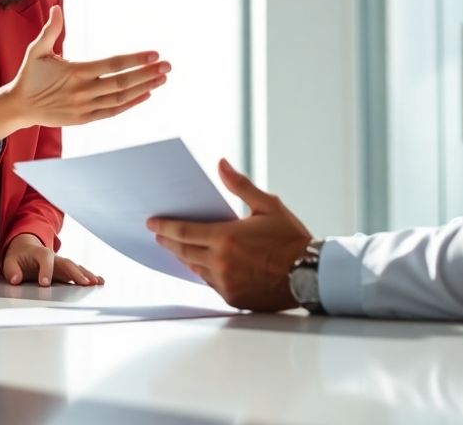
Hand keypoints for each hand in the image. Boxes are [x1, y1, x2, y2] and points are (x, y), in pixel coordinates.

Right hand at [0, 6, 169, 142]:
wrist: (19, 106)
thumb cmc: (30, 75)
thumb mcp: (37, 50)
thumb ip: (51, 30)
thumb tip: (58, 8)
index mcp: (75, 72)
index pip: (112, 65)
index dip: (134, 60)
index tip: (153, 54)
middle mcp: (82, 91)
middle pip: (122, 83)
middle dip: (147, 73)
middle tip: (167, 66)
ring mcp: (84, 107)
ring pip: (120, 99)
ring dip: (143, 88)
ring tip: (161, 78)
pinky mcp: (84, 119)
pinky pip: (112, 112)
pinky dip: (130, 104)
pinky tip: (146, 94)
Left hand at [1, 233, 104, 286]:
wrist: (25, 247)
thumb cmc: (18, 256)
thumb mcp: (10, 261)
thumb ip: (12, 270)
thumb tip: (15, 280)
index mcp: (40, 252)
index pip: (45, 259)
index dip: (45, 270)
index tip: (44, 284)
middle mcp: (54, 257)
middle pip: (67, 263)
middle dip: (76, 273)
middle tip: (84, 283)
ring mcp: (61, 263)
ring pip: (75, 267)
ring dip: (86, 274)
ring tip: (96, 283)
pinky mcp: (65, 270)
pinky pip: (78, 272)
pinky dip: (88, 275)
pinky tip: (99, 281)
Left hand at [148, 159, 311, 311]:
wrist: (311, 274)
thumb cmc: (290, 239)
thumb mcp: (268, 205)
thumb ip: (240, 185)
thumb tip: (221, 164)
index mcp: (226, 238)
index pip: (184, 231)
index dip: (164, 226)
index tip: (152, 222)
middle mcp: (221, 262)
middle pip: (183, 252)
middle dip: (168, 242)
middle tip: (158, 234)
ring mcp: (226, 283)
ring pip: (195, 269)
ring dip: (184, 257)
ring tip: (177, 248)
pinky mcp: (233, 297)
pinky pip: (210, 283)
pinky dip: (203, 272)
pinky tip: (200, 264)